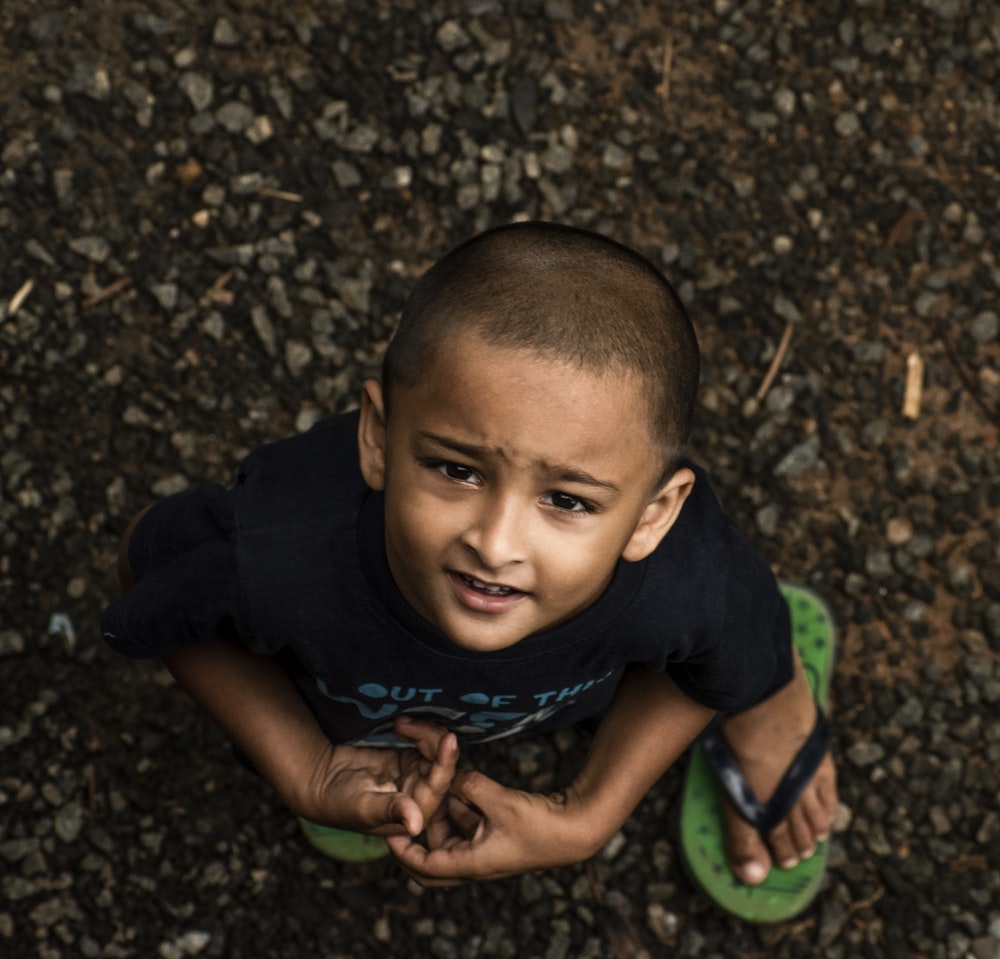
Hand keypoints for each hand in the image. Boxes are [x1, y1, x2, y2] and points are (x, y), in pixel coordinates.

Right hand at [304, 716, 457, 837]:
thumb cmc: (340, 803)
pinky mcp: (411, 756)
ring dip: (423, 730)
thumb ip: (391, 811)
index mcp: (418, 812)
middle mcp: (423, 793)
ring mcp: (418, 772)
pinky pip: (426, 738)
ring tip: (399, 723)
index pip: (439, 785)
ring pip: (437, 747)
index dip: (446, 762)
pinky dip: (418, 727)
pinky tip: (399, 724)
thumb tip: (416, 826)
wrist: (322, 780)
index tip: (449, 738)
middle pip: (443, 761)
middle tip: (404, 725)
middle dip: (431, 738)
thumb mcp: (365, 807)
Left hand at [386, 769, 606, 885]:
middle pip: (433, 861)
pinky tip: (459, 788)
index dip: (404, 851)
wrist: (574, 832)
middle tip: (405, 819)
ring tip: (431, 794)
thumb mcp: (500, 801)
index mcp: (472, 863)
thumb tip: (452, 775)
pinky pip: (468, 827)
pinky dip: (460, 811)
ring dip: (440, 820)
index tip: (389, 834)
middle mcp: (476, 862)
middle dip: (417, 841)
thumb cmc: (540, 825)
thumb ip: (470, 786)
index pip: (425, 866)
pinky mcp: (498, 838)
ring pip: (451, 840)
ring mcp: (488, 851)